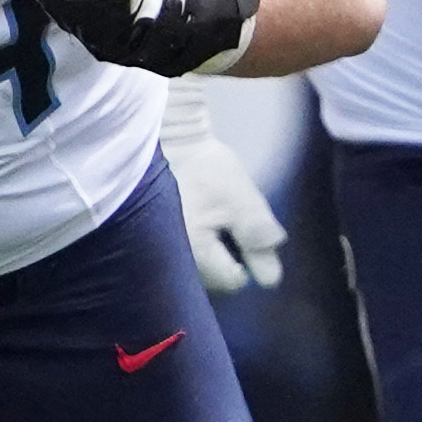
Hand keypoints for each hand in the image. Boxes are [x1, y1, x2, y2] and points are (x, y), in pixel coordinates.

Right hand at [161, 75, 282, 293]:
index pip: (232, 281)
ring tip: (210, 222)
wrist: (166, 140)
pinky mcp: (150, 242)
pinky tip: (193, 223)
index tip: (242, 231)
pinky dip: (192, 246)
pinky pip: (179, 258)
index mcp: (195, 255)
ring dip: (209, 254)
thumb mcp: (241, 199)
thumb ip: (257, 238)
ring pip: (196, 271)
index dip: (247, 260)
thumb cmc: (205, 170)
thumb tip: (271, 279)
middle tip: (227, 226)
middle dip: (226, 260)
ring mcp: (157, 254)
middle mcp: (171, 262)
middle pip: (211, 281)